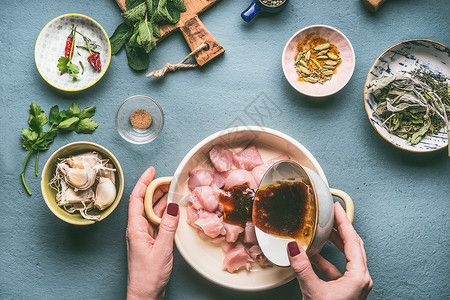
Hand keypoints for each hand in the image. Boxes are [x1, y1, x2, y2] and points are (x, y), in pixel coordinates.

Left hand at [126, 167, 179, 299]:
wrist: (144, 295)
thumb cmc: (148, 276)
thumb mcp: (162, 249)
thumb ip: (168, 227)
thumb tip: (173, 206)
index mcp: (135, 228)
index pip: (137, 199)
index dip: (143, 182)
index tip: (152, 170)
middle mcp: (137, 229)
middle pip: (144, 202)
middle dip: (155, 188)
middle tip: (169, 179)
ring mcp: (143, 235)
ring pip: (151, 211)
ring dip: (161, 199)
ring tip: (172, 190)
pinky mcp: (150, 241)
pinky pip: (156, 221)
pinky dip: (165, 213)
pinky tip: (173, 210)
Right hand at [288, 202, 372, 299]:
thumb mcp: (313, 291)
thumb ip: (302, 267)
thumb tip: (293, 247)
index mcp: (359, 276)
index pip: (352, 241)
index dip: (344, 222)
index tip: (337, 207)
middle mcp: (360, 279)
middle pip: (352, 246)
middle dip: (339, 229)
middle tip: (330, 215)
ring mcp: (354, 285)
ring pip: (345, 257)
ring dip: (332, 244)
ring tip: (319, 233)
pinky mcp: (346, 291)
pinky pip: (337, 269)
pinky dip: (326, 260)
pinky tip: (312, 256)